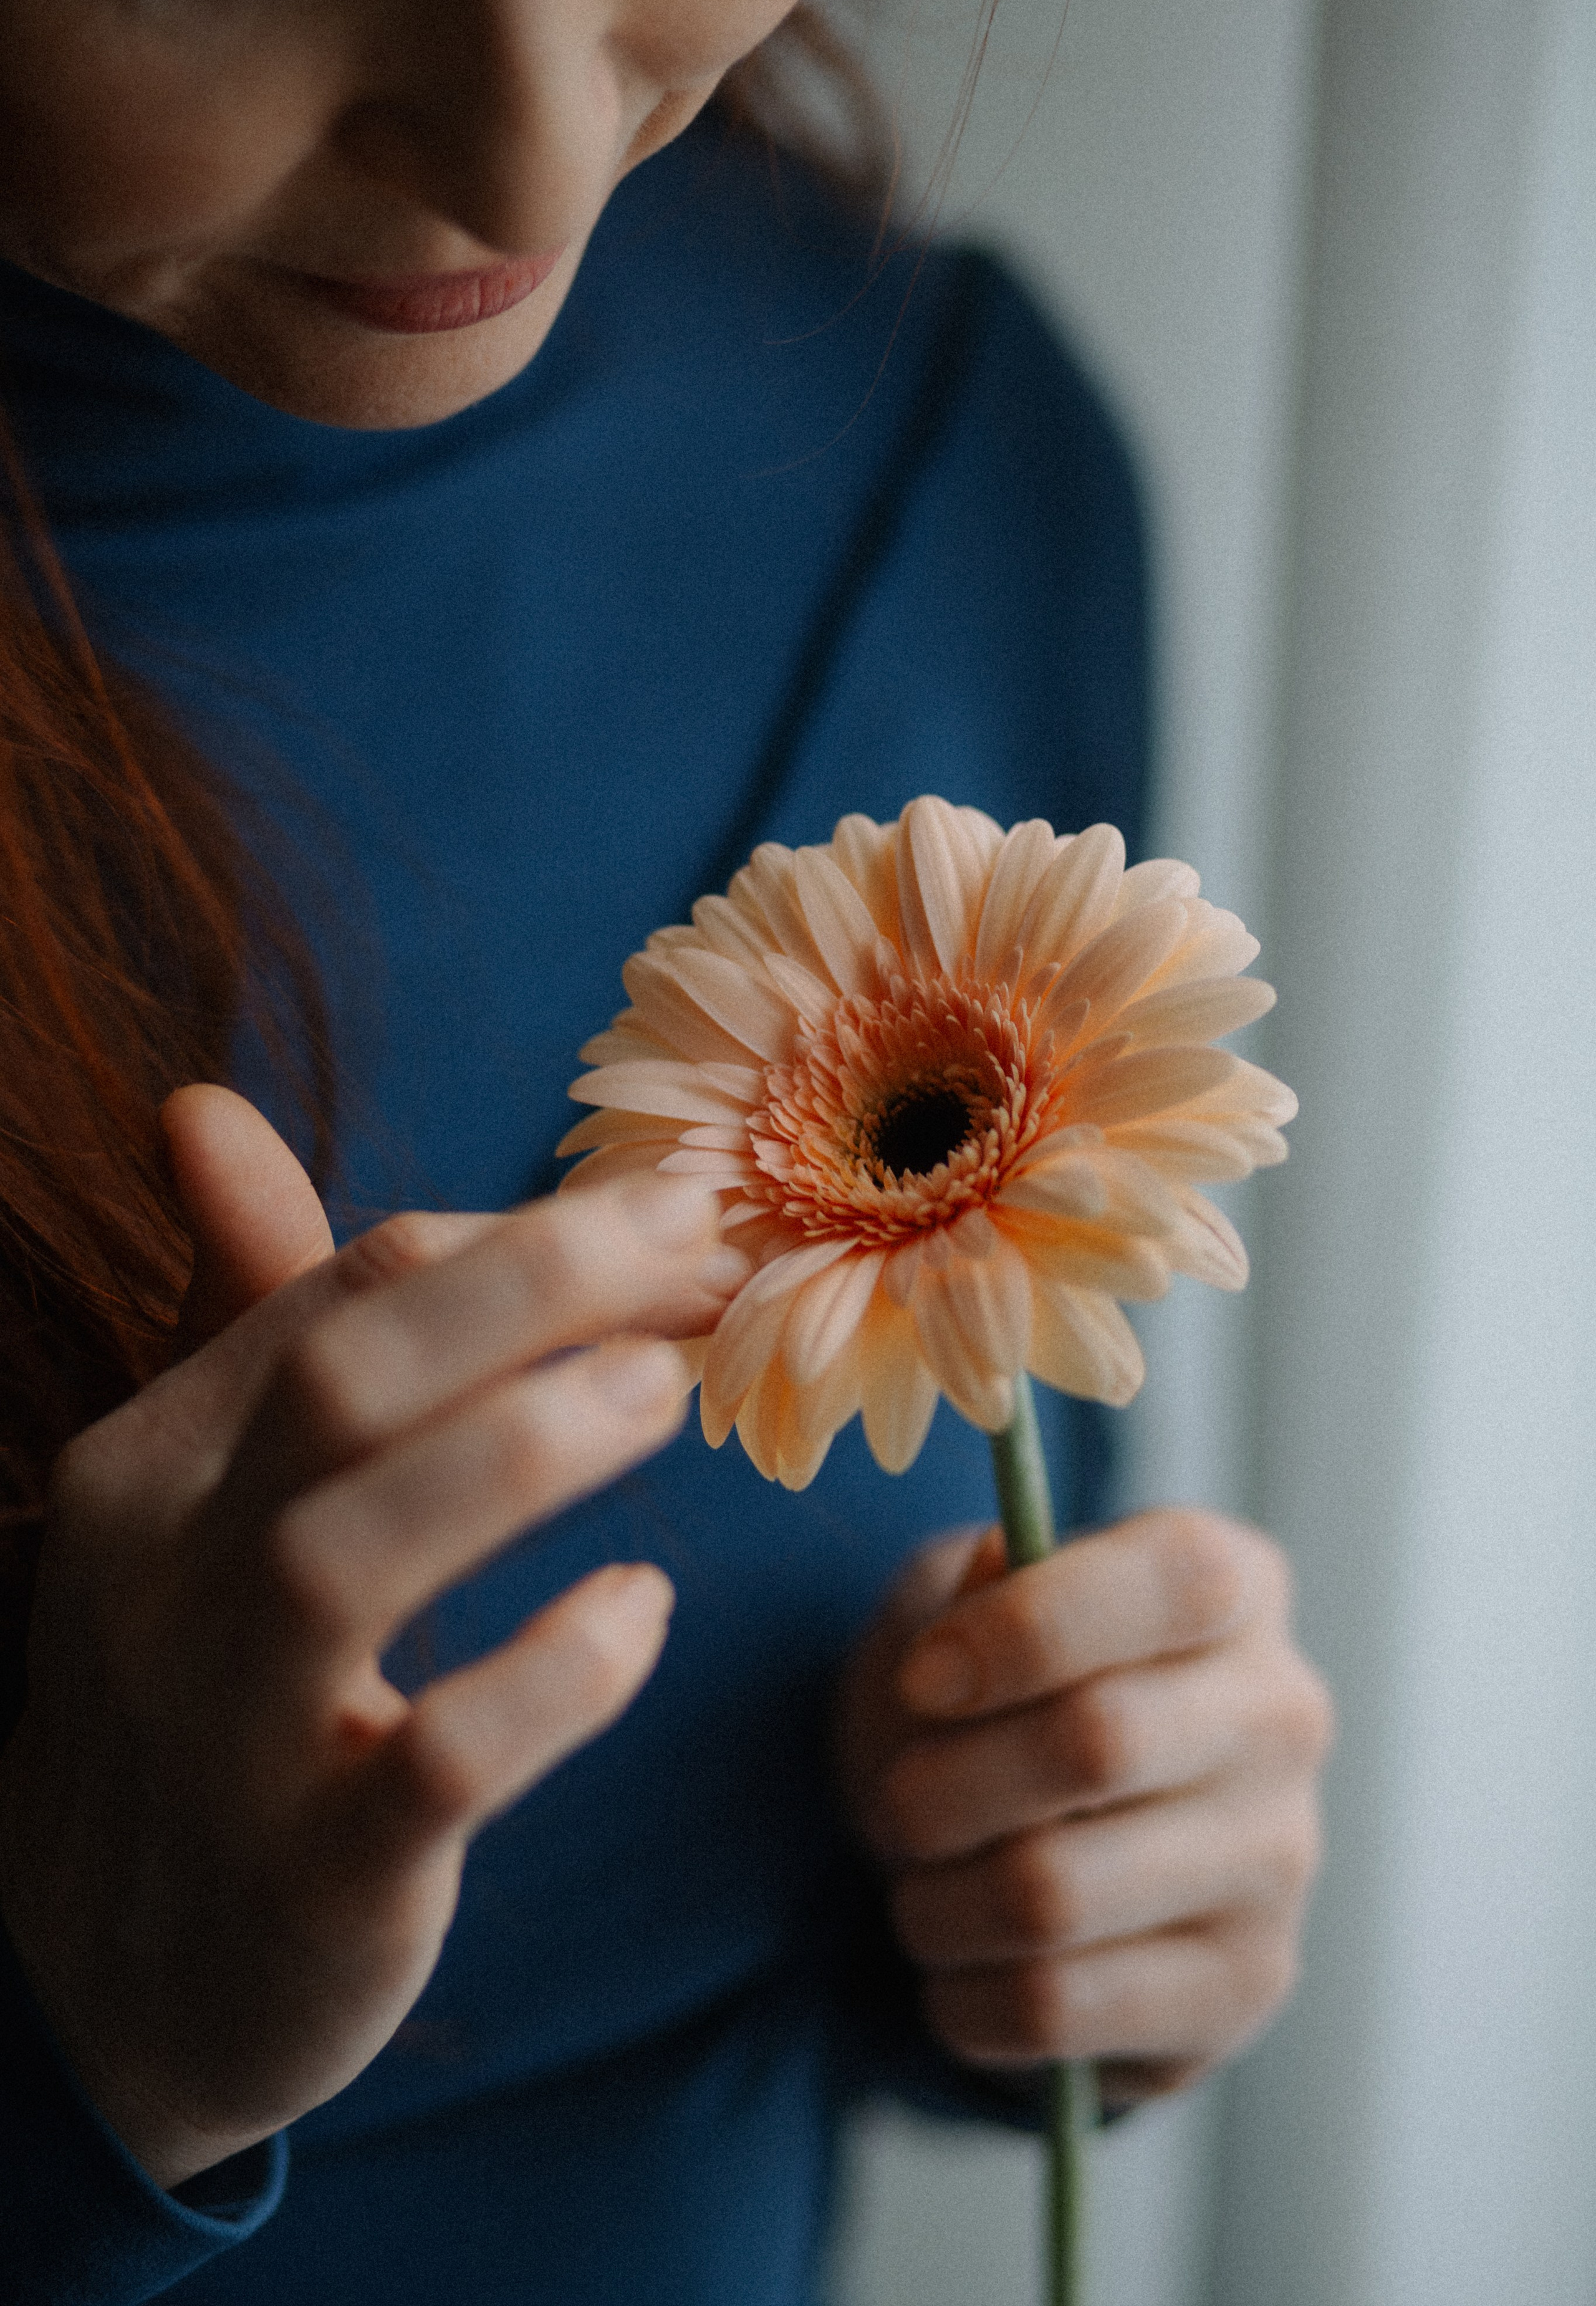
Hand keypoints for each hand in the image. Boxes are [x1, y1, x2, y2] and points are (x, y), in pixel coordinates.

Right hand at [0, 1086, 742, 2188]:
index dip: (523, 1240)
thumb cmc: (200, 1692)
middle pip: (341, 1383)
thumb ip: (244, 1316)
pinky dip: (550, 1676)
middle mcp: (168, 1581)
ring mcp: (229, 1733)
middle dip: (535, 1285)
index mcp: (151, 1464)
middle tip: (703, 1240)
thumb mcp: (194, 1500)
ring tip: (669, 1390)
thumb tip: (202, 1110)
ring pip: (355, 1554)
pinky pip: (436, 1762)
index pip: (340, 1298)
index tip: (674, 1225)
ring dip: (527, 1450)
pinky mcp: (313, 1877)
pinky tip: (638, 1611)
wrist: (99, 1986)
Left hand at [836, 1507, 1331, 2104]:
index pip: (1180, 1580)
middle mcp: (1282, 1715)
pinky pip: (1058, 2004)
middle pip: (1100, 1743)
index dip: (1031, 1627)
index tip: (924, 1678)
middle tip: (897, 1803)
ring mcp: (1278, 1858)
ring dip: (937, 1902)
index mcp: (1234, 1588)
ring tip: (920, 1889)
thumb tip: (999, 1570)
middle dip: (944, 1784)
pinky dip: (964, 1995)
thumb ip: (969, 1581)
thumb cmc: (988, 1695)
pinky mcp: (1244, 1984)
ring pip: (1055, 1893)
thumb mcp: (958, 1605)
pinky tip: (958, 1968)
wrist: (1029, 1842)